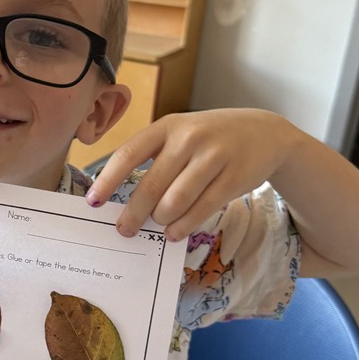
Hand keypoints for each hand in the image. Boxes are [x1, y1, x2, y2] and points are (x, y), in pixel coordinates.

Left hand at [86, 109, 297, 239]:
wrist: (265, 133)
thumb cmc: (210, 139)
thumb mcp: (181, 134)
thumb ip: (156, 159)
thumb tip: (124, 200)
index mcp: (167, 126)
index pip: (129, 154)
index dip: (108, 180)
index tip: (93, 201)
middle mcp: (189, 138)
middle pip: (151, 185)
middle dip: (133, 213)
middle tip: (123, 229)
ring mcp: (213, 157)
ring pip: (175, 201)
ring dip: (161, 220)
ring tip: (159, 226)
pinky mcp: (233, 178)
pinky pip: (201, 210)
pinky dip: (183, 226)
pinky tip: (174, 232)